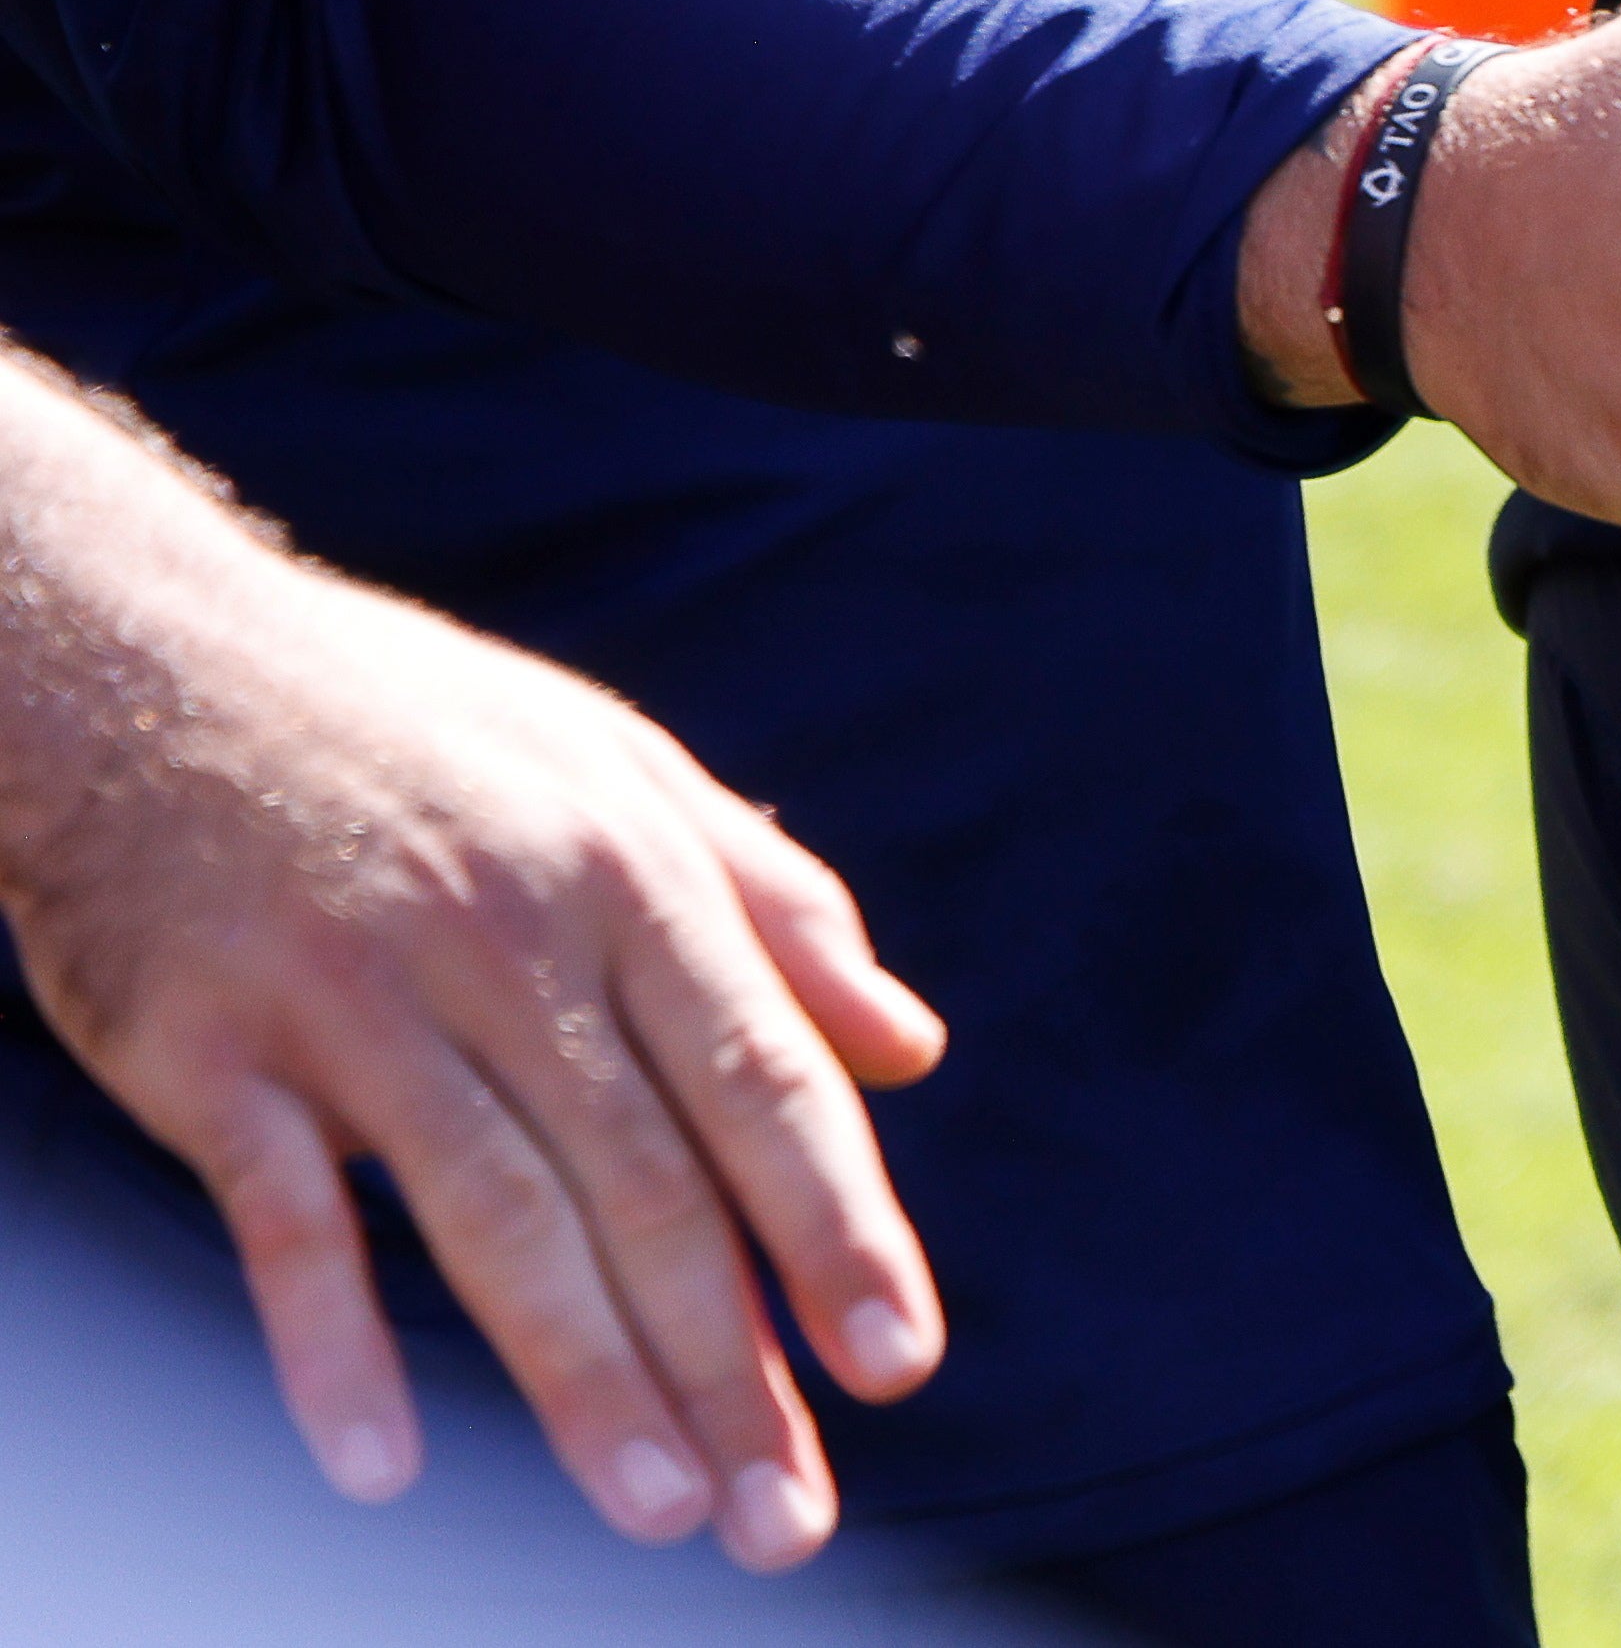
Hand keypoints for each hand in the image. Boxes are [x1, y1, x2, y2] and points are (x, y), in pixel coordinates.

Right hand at [0, 517, 942, 1564]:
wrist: (148, 666)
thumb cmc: (414, 731)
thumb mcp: (621, 771)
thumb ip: (774, 911)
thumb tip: (911, 1047)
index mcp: (631, 873)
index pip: (765, 1084)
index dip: (839, 1230)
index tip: (898, 1364)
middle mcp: (511, 939)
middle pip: (647, 1180)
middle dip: (731, 1359)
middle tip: (788, 1516)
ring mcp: (356, 998)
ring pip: (494, 1216)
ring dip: (580, 1378)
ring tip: (659, 1509)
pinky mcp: (210, 1050)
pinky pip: (286, 1220)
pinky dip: (332, 1343)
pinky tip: (384, 1464)